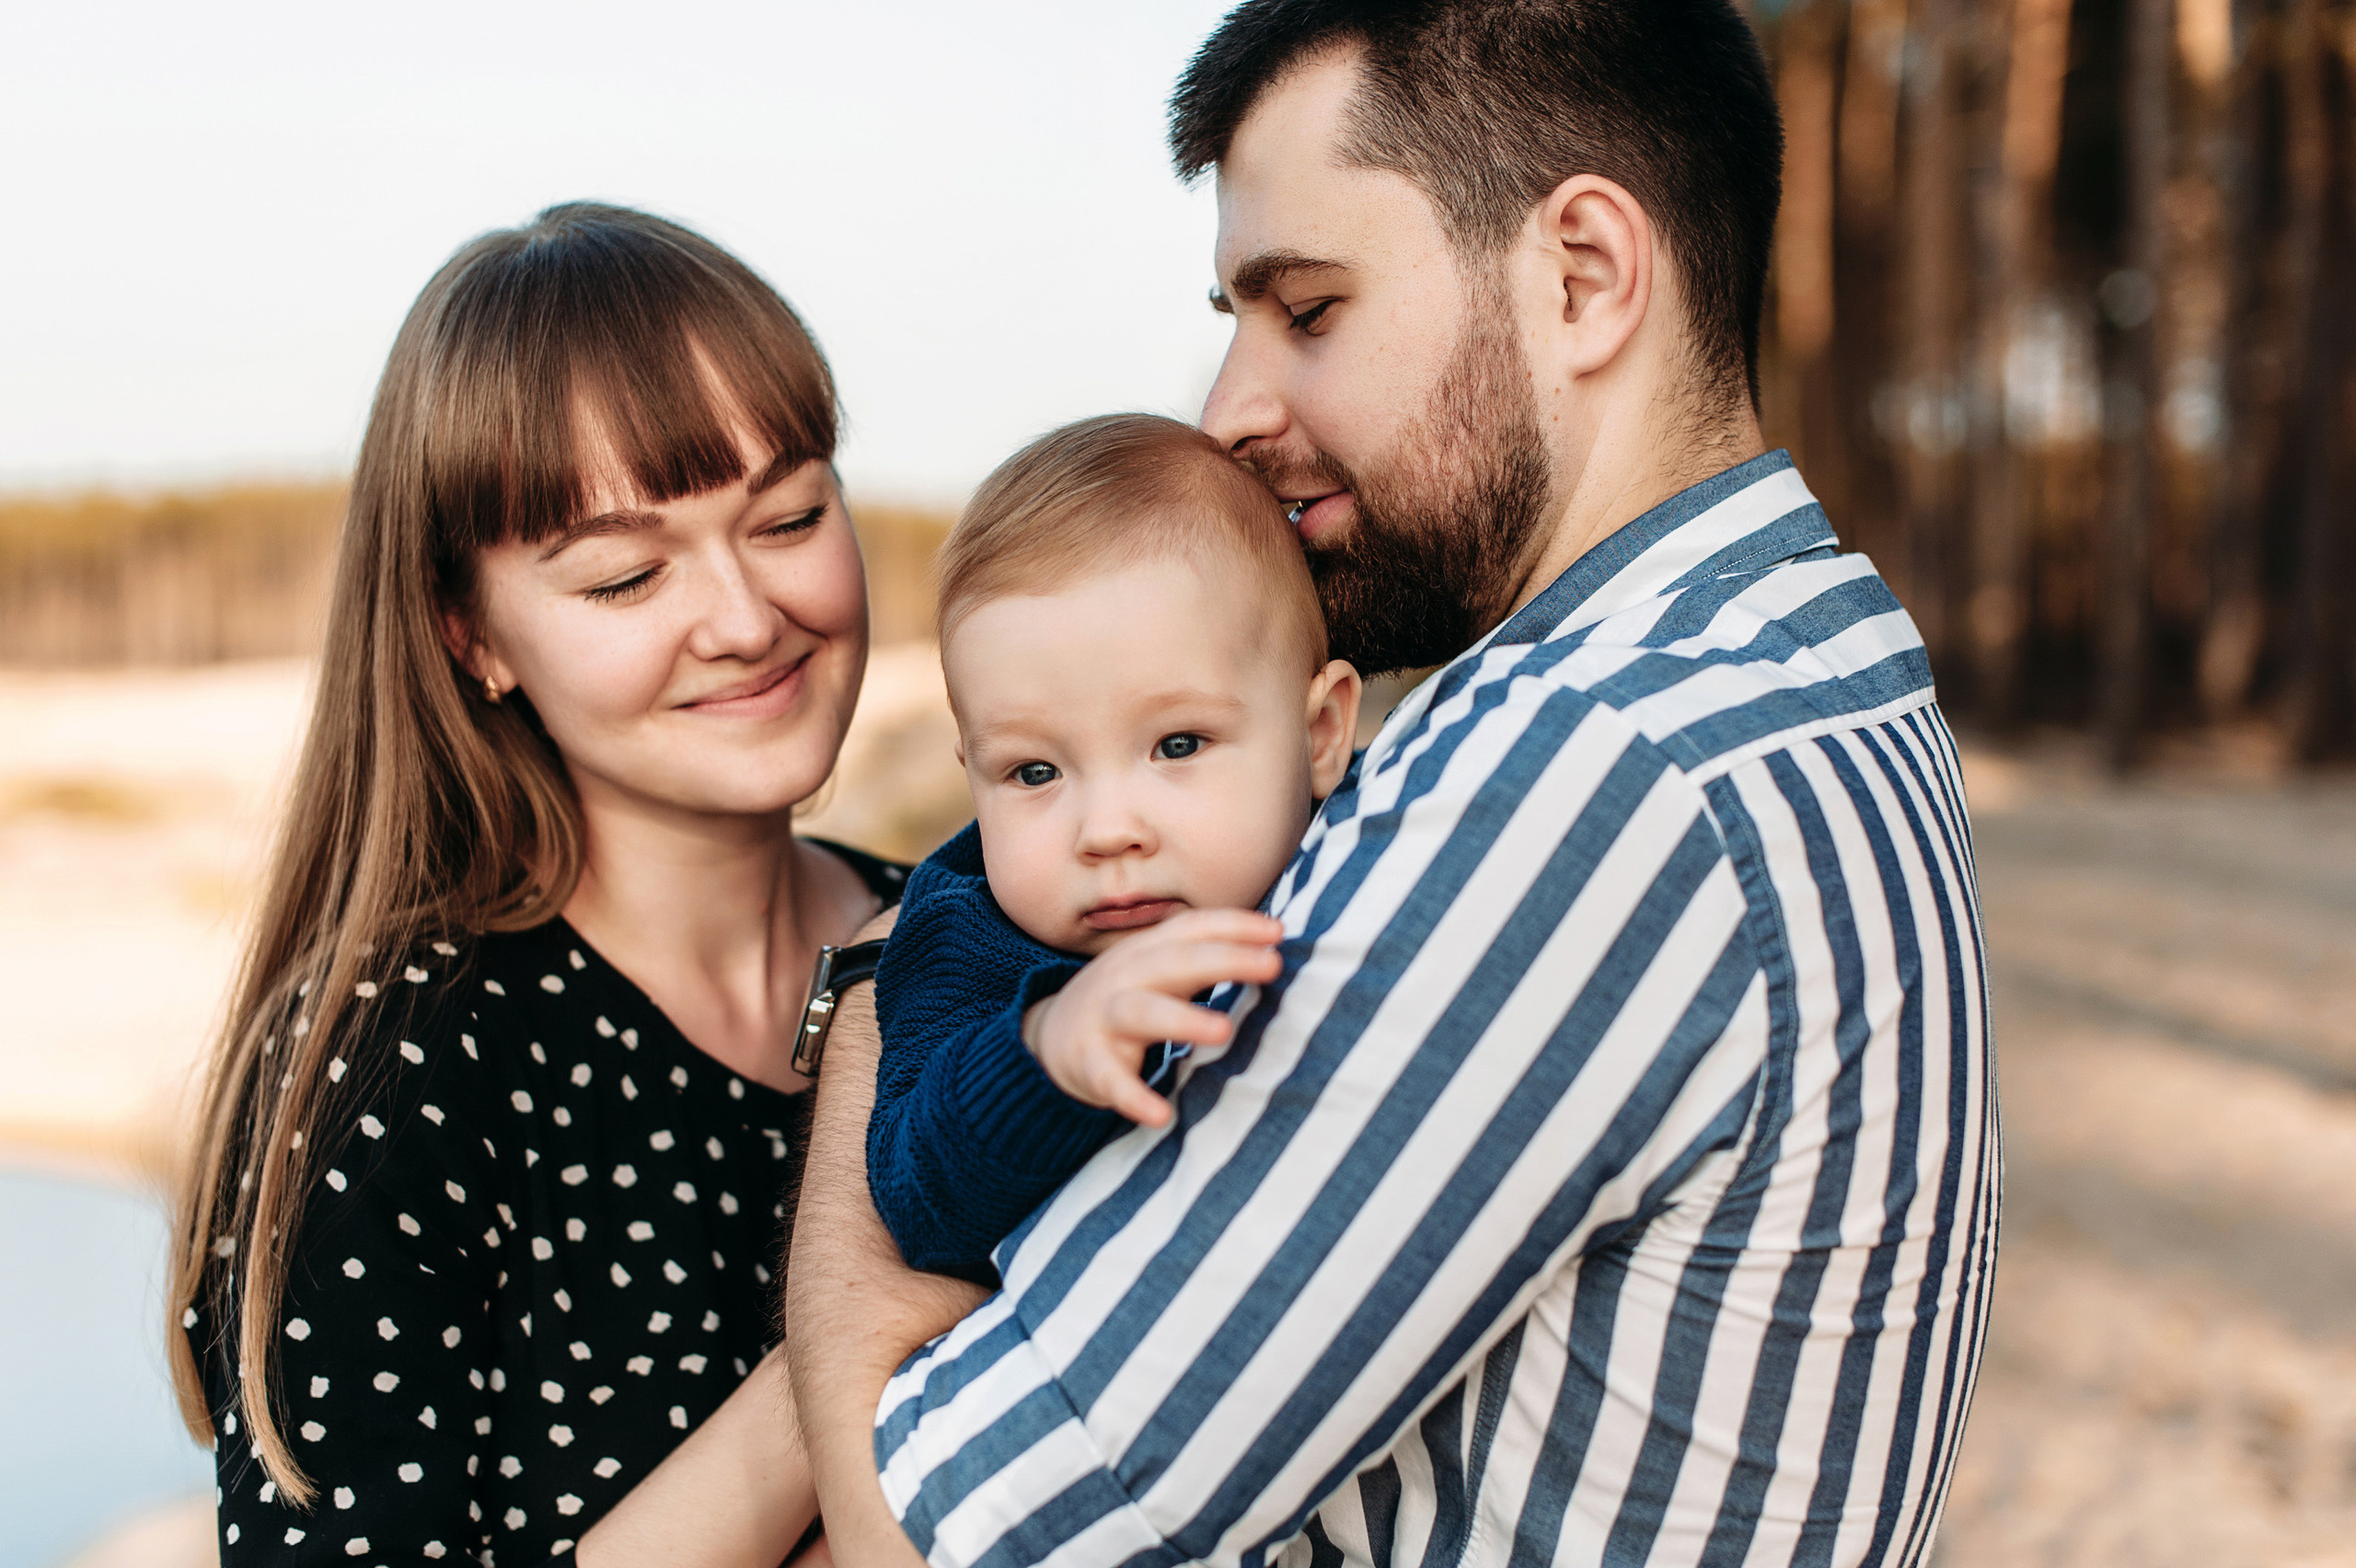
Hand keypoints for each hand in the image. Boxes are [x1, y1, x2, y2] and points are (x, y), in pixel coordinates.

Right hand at [1022, 908, 1283, 1126]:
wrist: (1049, 1038)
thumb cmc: (1126, 999)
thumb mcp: (1158, 969)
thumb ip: (1205, 957)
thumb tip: (1274, 948)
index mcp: (1148, 951)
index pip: (1191, 928)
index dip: (1233, 926)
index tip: (1278, 932)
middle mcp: (1126, 976)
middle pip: (1175, 961)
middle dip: (1224, 960)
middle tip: (1272, 965)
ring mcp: (1104, 1017)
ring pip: (1143, 1012)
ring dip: (1183, 1019)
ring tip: (1224, 1031)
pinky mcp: (1089, 1063)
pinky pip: (1111, 1080)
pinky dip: (1134, 1097)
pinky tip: (1161, 1117)